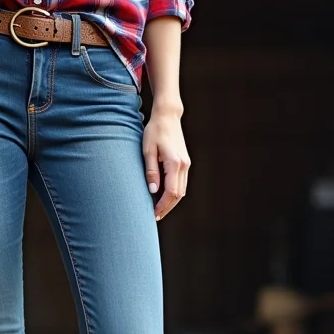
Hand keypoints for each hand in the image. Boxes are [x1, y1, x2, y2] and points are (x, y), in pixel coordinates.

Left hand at [143, 106, 189, 221]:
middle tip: (155, 216)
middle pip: (178, 194)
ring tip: (158, 209)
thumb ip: (151, 171)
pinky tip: (163, 196)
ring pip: (181, 190)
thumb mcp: (148, 151)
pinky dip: (174, 193)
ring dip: (171, 202)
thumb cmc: (155, 131)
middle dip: (167, 207)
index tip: (153, 213)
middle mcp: (183, 165)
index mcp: (175, 163)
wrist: (167, 116)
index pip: (171, 192)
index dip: (162, 205)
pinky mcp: (184, 162)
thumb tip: (152, 191)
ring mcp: (186, 164)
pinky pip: (181, 183)